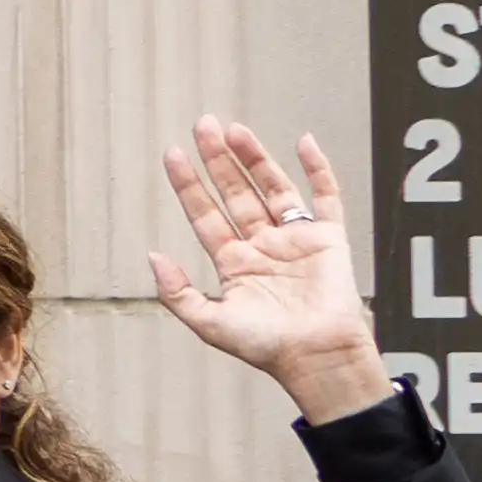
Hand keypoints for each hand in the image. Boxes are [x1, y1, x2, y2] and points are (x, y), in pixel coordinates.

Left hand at [143, 115, 392, 421]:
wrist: (316, 357)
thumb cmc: (266, 347)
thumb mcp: (210, 322)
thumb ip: (177, 292)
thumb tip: (152, 256)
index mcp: (234, 263)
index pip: (206, 214)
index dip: (189, 184)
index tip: (173, 154)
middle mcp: (263, 246)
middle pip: (236, 193)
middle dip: (219, 160)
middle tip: (203, 124)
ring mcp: (296, 240)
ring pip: (273, 188)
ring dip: (255, 159)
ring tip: (234, 130)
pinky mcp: (329, 239)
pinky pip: (326, 196)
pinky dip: (318, 169)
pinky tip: (303, 142)